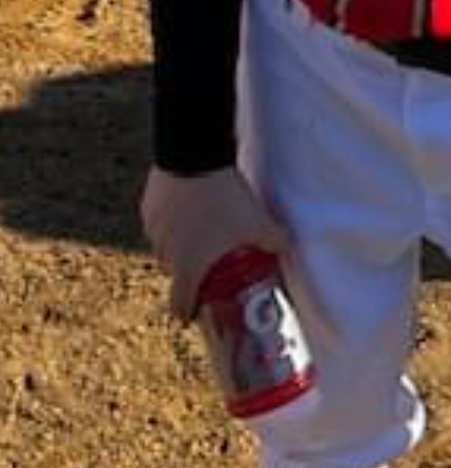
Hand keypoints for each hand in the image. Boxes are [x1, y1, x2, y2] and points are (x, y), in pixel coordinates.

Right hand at [140, 164, 290, 322]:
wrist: (193, 156)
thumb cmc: (224, 198)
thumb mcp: (256, 221)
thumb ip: (274, 240)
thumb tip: (286, 247)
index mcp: (188, 268)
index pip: (180, 305)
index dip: (189, 310)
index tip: (198, 309)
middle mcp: (165, 254)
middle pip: (175, 273)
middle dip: (191, 270)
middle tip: (210, 260)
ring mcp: (154, 229)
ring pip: (166, 245)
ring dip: (180, 243)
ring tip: (202, 226)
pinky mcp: (148, 206)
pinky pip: (159, 221)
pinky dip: (172, 219)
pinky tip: (190, 204)